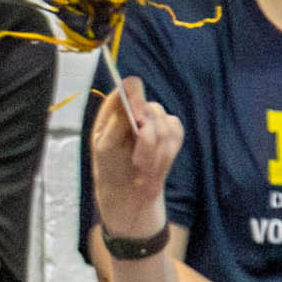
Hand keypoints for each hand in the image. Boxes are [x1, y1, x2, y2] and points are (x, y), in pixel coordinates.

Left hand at [85, 74, 182, 241]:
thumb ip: (117, 123)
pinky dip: (166, 155)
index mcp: (114, 111)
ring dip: (155, 153)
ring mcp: (155, 121)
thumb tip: (130, 104)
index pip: (130, 87)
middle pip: (151, 108)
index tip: (137, 118)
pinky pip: (177, 134)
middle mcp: (135, 112)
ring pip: (166, 125)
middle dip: (146, 140)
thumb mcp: (104, 147)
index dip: (136, 97)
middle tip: (137, 162)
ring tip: (142, 169)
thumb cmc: (110, 170)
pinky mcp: (172, 133)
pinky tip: (153, 168)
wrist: (127, 195)